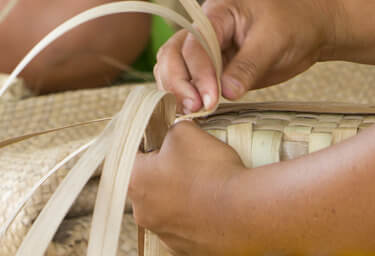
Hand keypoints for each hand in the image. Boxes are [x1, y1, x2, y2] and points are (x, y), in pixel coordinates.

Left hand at [129, 121, 248, 255]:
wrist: (244, 211)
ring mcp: (162, 233)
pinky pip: (182, 226)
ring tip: (204, 186)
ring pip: (164, 206)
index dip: (148, 144)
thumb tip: (169, 136)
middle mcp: (142, 212)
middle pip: (146, 184)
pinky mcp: (181, 248)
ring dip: (178, 195)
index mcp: (135, 180)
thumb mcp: (186, 132)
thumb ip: (169, 131)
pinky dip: (192, 216)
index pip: (130, 156)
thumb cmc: (211, 170)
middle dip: (163, 172)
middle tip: (188, 163)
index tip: (164, 141)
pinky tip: (210, 206)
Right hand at [154, 0, 336, 113]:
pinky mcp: (211, 69)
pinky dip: (184, 95)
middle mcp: (203, 30)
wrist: (307, 30)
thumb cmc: (292, 25)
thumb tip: (227, 92)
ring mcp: (205, 50)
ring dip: (176, 91)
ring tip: (192, 113)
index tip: (211, 98)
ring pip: (173, 68)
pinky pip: (188, 81)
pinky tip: (193, 112)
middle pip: (173, 54)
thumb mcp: (274, 41)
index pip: (195, 43)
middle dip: (178, 82)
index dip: (199, 72)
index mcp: (216, 14)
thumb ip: (249, 65)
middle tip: (195, 109)